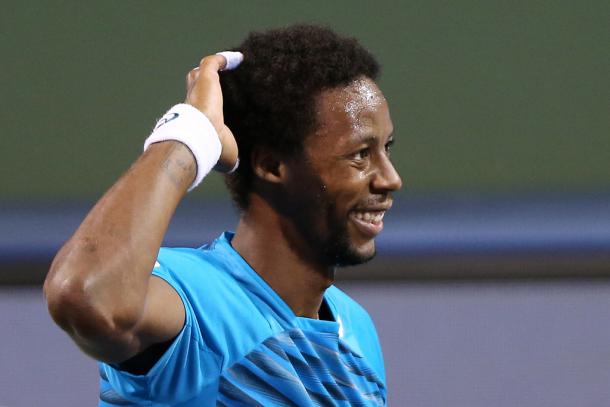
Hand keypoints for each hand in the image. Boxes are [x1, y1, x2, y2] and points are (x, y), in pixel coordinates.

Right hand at [185, 54, 237, 171]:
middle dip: (202, 83)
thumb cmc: (212, 150)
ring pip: (200, 74)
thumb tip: (235, 166)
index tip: (215, 107)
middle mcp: (194, 104)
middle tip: (216, 80)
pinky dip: (223, 59)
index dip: (205, 105)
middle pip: (194, 88)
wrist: (201, 139)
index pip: (198, 110)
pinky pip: (213, 63)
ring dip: (210, 69)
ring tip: (226, 64)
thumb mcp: (226, 158)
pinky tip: (238, 58)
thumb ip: (231, 159)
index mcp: (197, 122)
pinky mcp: (206, 79)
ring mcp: (198, 90)